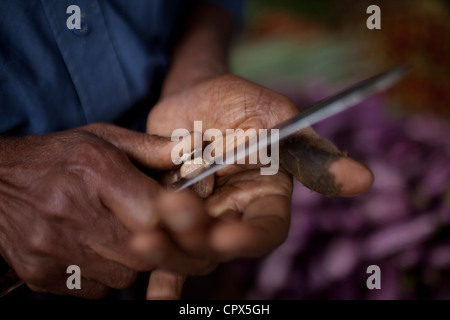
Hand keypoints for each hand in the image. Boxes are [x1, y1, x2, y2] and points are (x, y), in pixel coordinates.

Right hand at [0, 123, 211, 297]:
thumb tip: (194, 151)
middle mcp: (71, 212)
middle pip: (143, 252)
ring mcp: (52, 249)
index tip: (176, 216)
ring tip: (115, 234)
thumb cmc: (58, 158)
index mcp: (93, 171)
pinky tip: (92, 249)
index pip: (152, 214)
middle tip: (147, 227)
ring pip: (123, 277)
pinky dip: (104, 275)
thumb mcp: (103, 139)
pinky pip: (96, 290)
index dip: (173, 220)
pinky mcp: (40, 274)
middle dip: (157, 245)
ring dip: (130, 261)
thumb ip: (151, 148)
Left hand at [145, 74, 373, 297]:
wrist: (189, 99)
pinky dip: (150, 265)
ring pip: (186, 250)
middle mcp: (233, 215)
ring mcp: (198, 218)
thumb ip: (307, 150)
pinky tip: (138, 282)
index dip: (250, 238)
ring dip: (166, 251)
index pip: (266, 230)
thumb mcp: (273, 116)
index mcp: (264, 197)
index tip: (228, 235)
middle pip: (219, 246)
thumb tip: (363, 179)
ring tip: (140, 240)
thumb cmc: (237, 102)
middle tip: (172, 210)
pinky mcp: (167, 215)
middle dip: (195, 237)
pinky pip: (161, 245)